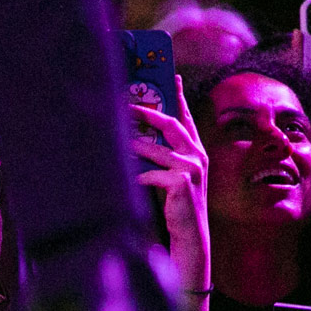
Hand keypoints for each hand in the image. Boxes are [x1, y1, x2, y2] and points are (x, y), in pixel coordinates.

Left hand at [130, 80, 211, 290]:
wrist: (191, 235)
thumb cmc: (177, 205)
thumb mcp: (174, 175)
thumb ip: (163, 156)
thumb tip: (134, 137)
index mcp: (196, 151)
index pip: (187, 117)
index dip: (179, 96)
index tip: (173, 76)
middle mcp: (197, 156)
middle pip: (170, 124)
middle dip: (146, 112)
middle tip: (125, 103)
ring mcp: (191, 168)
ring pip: (153, 148)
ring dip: (131, 145)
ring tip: (113, 140)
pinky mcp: (181, 182)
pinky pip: (149, 173)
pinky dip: (135, 177)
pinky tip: (126, 182)